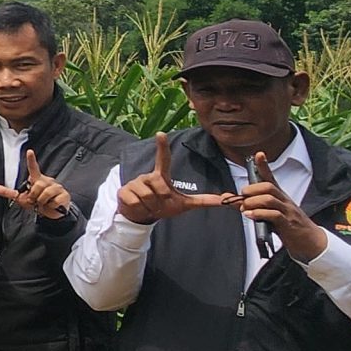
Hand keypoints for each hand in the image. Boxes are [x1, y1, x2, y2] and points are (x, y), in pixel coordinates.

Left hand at [20, 148, 73, 219]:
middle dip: (34, 197)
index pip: (33, 168)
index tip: (29, 151)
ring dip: (42, 202)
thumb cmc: (38, 203)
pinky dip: (51, 207)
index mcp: (37, 179)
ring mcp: (57, 187)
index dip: (31, 160)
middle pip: (37, 185)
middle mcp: (47, 181)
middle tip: (36, 201)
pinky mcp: (64, 195)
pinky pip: (54, 202)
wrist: (53, 213)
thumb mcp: (22, 198)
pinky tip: (53, 205)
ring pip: (45, 194)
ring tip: (44, 203)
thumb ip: (9, 193)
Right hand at [116, 133, 239, 226]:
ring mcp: (135, 183)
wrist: (140, 216)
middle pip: (161, 187)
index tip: (161, 133)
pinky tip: (138, 207)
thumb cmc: (162, 206)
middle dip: (162, 200)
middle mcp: (148, 176)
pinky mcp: (124, 191)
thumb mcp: (184, 204)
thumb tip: (225, 200)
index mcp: (161, 176)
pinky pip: (137, 202)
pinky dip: (140, 209)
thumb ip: (204, 201)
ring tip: (149, 205)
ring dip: (151, 206)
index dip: (162, 147)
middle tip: (158, 203)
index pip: (164, 159)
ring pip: (148, 196)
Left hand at [239, 151, 327, 259]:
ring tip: (244, 209)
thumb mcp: (268, 214)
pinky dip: (259, 214)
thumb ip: (250, 206)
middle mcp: (284, 200)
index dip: (264, 166)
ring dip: (253, 202)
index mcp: (279, 196)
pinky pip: (274, 215)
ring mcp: (287, 211)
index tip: (258, 154)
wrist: (310, 242)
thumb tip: (229, 198)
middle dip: (252, 188)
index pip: (271, 178)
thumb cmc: (287, 225)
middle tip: (242, 195)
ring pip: (269, 199)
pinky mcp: (288, 224)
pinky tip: (250, 216)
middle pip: (268, 186)